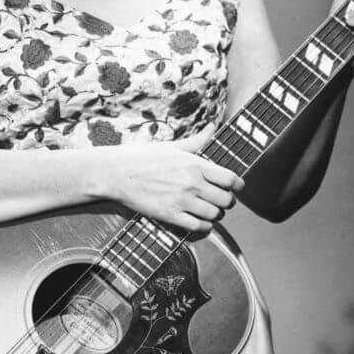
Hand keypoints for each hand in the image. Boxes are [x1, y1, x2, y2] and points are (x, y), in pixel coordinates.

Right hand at [99, 126, 242, 231]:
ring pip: (215, 215)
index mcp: (195, 164)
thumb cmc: (142, 157)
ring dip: (215, 214)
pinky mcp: (170, 215)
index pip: (231, 179)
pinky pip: (199, 226)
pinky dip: (204, 226)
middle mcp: (192, 183)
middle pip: (226, 200)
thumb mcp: (171, 146)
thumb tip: (214, 126)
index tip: (235, 187)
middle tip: (220, 200)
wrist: (115, 173)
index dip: (237, 185)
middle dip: (227, 201)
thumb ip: (197, 140)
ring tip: (208, 210)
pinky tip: (199, 220)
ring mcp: (181, 201)